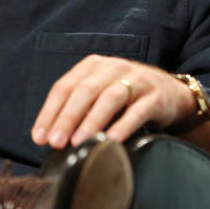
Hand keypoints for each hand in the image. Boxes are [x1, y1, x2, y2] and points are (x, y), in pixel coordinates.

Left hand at [30, 55, 196, 148]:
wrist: (170, 92)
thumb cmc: (126, 96)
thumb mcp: (99, 93)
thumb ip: (77, 108)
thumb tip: (49, 137)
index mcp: (92, 66)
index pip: (64, 87)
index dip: (49, 112)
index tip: (39, 137)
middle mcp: (112, 68)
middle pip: (84, 91)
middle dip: (67, 118)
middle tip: (55, 143)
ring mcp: (136, 80)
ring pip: (109, 98)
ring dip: (91, 121)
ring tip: (79, 142)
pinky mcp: (155, 97)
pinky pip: (137, 111)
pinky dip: (123, 126)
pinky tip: (112, 140)